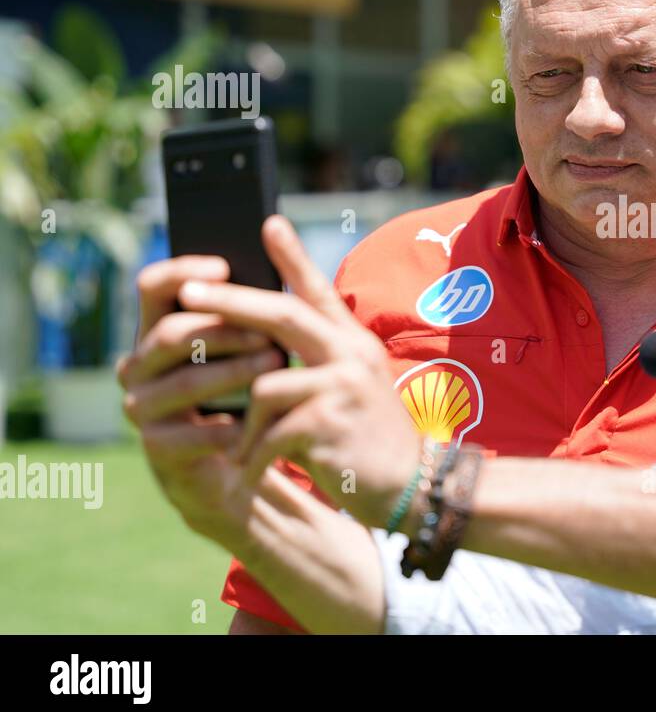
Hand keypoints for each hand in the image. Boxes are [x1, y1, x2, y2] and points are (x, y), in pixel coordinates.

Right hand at [117, 255, 283, 555]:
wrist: (239, 464)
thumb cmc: (246, 392)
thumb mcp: (249, 346)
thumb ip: (252, 304)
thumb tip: (275, 235)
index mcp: (158, 331)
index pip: (152, 287)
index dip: (182, 271)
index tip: (224, 266)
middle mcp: (138, 366)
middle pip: (171, 334)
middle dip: (224, 330)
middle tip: (269, 333)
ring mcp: (142, 408)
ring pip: (184, 382)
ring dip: (233, 372)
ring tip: (276, 366)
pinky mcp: (158, 449)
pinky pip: (192, 433)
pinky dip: (229, 426)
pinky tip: (256, 422)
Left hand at [176, 215, 421, 529]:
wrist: (410, 487)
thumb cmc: (371, 439)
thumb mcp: (353, 388)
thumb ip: (322, 359)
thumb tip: (270, 338)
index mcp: (354, 344)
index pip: (319, 292)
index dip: (293, 257)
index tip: (267, 224)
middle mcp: (353, 355)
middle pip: (284, 316)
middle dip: (231, 302)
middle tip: (188, 292)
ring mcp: (344, 386)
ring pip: (266, 386)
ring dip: (248, 423)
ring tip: (246, 450)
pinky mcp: (330, 423)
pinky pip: (271, 429)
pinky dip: (256, 452)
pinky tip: (255, 468)